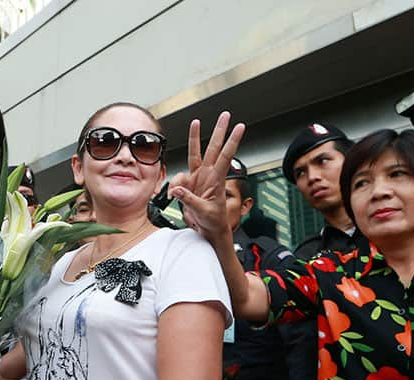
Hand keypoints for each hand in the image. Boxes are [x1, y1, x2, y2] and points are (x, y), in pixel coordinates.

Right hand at [168, 113, 245, 245]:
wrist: (208, 230)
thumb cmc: (213, 221)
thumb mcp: (204, 212)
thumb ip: (190, 200)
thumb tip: (177, 190)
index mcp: (217, 180)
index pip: (225, 156)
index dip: (232, 141)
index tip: (240, 127)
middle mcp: (208, 175)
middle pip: (213, 148)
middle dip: (219, 131)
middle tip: (225, 115)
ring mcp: (198, 178)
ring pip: (196, 153)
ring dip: (195, 137)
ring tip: (196, 122)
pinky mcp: (189, 184)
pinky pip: (178, 178)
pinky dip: (174, 185)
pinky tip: (173, 195)